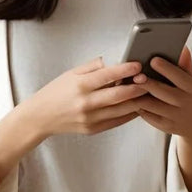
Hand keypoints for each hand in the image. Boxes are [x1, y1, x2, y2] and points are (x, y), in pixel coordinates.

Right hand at [23, 57, 146, 138]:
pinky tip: (138, 105)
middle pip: (119, 95)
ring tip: (150, 92)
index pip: (107, 76)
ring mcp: (90, 118)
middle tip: (151, 79)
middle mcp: (86, 103)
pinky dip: (130, 113)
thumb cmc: (56, 92)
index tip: (138, 64)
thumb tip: (112, 61)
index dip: (125, 69)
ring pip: (122, 110)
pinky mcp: (93, 129)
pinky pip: (117, 121)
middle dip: (138, 87)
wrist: (40, 117)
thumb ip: (92, 67)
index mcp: (80, 86)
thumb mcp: (71, 73)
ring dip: (138, 101)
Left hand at [133, 48, 191, 149]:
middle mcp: (185, 102)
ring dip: (139, 95)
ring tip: (129, 86)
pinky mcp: (166, 127)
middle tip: (136, 75)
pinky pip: (148, 116)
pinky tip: (133, 99)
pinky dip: (139, 107)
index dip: (165, 68)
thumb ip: (185, 65)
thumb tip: (182, 47)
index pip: (178, 76)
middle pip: (162, 91)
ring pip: (152, 105)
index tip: (153, 60)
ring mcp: (175, 116)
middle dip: (148, 83)